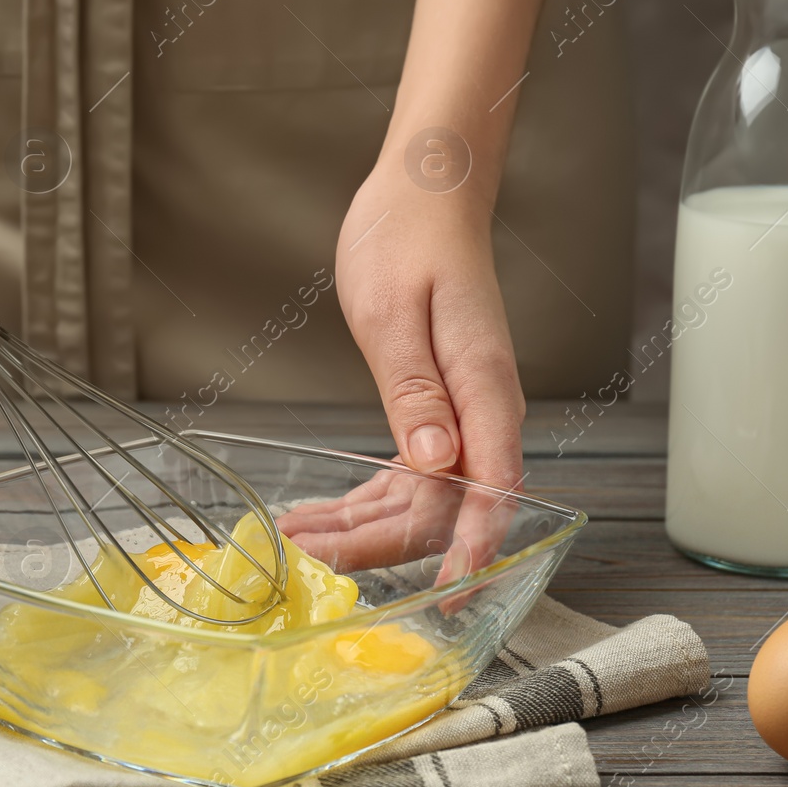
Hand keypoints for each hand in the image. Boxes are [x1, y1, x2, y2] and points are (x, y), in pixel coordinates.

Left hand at [284, 162, 525, 585]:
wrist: (426, 194)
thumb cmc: (408, 239)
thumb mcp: (392, 312)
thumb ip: (416, 392)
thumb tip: (437, 463)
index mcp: (482, 388)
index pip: (491, 488)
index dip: (472, 547)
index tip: (448, 593)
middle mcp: (480, 412)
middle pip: (444, 507)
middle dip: (380, 547)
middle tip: (309, 564)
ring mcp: (459, 415)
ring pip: (420, 500)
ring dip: (361, 530)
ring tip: (296, 541)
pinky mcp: (435, 410)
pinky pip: (406, 476)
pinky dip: (363, 501)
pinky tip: (319, 515)